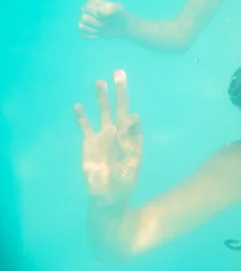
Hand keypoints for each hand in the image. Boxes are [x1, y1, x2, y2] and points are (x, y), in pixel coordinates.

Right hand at [74, 70, 141, 205]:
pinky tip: (77, 105)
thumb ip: (131, 145)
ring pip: (103, 113)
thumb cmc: (123, 184)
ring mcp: (103, 138)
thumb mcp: (131, 167)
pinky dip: (81, 117)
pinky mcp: (89, 144)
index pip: (132, 123)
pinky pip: (85, 128)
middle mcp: (119, 135)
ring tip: (100, 81)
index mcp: (131, 141)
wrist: (107, 197)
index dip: (130, 120)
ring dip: (101, 98)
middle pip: (119, 109)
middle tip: (119, 72)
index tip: (129, 119)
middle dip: (119, 92)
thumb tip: (131, 122)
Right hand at [79, 0, 127, 38]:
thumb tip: (99, 11)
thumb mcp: (119, 10)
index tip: (110, 16)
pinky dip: (92, 36)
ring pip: (82, 27)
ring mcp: (84, 19)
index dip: (100, 15)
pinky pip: (82, 34)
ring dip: (95, 30)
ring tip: (104, 28)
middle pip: (84, 18)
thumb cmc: (120, 16)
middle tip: (108, 22)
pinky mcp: (85, 29)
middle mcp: (86, 9)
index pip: (88, 8)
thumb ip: (111, 8)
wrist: (123, 26)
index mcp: (92, 2)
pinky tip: (99, 33)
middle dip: (99, 23)